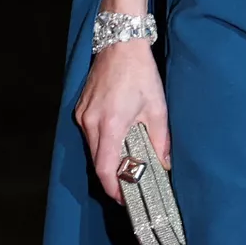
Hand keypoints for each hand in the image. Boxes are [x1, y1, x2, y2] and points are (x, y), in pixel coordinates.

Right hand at [73, 39, 170, 201]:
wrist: (120, 45)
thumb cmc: (140, 74)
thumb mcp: (157, 108)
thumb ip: (161, 140)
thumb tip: (165, 165)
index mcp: (110, 124)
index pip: (104, 167)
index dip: (112, 187)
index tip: (123, 199)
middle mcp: (90, 122)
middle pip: (96, 161)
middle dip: (112, 177)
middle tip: (130, 186)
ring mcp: (82, 115)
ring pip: (92, 149)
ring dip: (107, 159)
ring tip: (127, 165)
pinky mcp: (81, 109)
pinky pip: (90, 135)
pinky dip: (102, 144)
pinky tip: (118, 143)